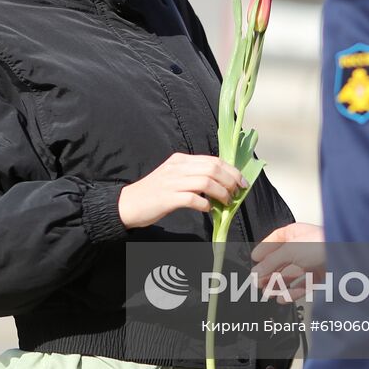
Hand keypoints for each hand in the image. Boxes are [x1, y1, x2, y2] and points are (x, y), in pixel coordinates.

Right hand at [118, 152, 247, 228]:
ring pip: (206, 181)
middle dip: (230, 180)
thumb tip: (220, 184)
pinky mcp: (167, 198)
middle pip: (212, 168)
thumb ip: (193, 177)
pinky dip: (205, 204)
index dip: (231, 170)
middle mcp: (177, 167)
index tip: (241, 182)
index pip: (212, 160)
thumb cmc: (153, 193)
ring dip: (221, 193)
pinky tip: (208, 209)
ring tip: (226, 202)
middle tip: (237, 193)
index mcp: (180, 160)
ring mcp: (171, 182)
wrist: (127, 204)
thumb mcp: (173, 177)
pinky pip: (193, 198)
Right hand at [251, 222, 324, 301]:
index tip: (254, 261)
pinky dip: (292, 292)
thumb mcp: (290, 251)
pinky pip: (302, 284)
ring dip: (278, 285)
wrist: (347, 256)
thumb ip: (271, 262)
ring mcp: (311, 261)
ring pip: (290, 274)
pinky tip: (283, 298)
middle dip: (269, 272)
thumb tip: (256, 271)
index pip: (274, 241)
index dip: (263, 251)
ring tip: (268, 293)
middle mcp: (302, 246)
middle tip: (257, 282)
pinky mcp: (319, 275)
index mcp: (294, 233)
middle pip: (281, 260)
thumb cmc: (321, 244)